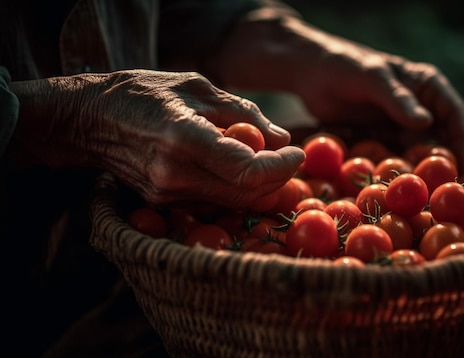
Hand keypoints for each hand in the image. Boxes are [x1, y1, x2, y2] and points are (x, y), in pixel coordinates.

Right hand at [8, 70, 304, 207]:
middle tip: (289, 157)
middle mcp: (175, 176)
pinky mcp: (164, 203)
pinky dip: (235, 187)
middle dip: (278, 179)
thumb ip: (244, 112)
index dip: (282, 166)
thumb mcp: (197, 87)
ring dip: (259, 184)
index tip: (298, 152)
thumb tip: (282, 138)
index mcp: (183, 139)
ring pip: (234, 203)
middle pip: (247, 195)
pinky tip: (235, 165)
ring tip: (265, 156)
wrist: (89, 120)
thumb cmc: (144, 93)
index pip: (248, 171)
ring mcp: (167, 195)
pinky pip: (214, 201)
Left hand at [295, 44, 463, 172]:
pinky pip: (396, 157)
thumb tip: (427, 123)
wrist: (312, 74)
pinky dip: (399, 171)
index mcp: (427, 85)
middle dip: (445, 162)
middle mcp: (420, 107)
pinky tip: (397, 188)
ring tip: (424, 194)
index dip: (462, 140)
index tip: (462, 166)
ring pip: (419, 151)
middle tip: (446, 188)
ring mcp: (401, 124)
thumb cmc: (346, 67)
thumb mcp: (373, 79)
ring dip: (421, 171)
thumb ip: (398, 99)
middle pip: (442, 137)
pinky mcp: (383, 138)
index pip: (454, 113)